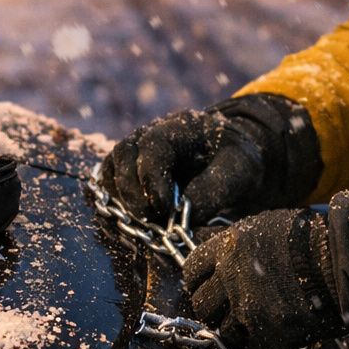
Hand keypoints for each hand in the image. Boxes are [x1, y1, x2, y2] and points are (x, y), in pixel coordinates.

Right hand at [100, 95, 319, 223]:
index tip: (163, 207)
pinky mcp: (129, 170)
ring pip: (111, 168)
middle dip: (133, 191)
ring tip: (142, 221)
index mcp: (181, 126)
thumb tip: (183, 214)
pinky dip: (115, 200)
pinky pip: (110, 182)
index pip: (154, 146)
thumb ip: (213, 189)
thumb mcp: (238, 171)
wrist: (230, 158)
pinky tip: (133, 218)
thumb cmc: (236, 160)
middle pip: (124, 154)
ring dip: (121, 197)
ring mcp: (136, 151)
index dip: (152, 178)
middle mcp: (151, 133)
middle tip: (150, 219)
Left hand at [181, 208, 346, 348]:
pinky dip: (265, 346)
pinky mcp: (268, 336)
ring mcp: (247, 310)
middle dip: (214, 309)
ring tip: (257, 324)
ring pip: (224, 332)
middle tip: (230, 310)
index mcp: (228, 247)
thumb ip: (243, 247)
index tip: (208, 287)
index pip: (192, 271)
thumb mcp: (269, 228)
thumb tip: (230, 261)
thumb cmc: (315, 237)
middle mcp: (230, 278)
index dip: (200, 282)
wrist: (346, 259)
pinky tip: (278, 335)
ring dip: (238, 330)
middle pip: (202, 305)